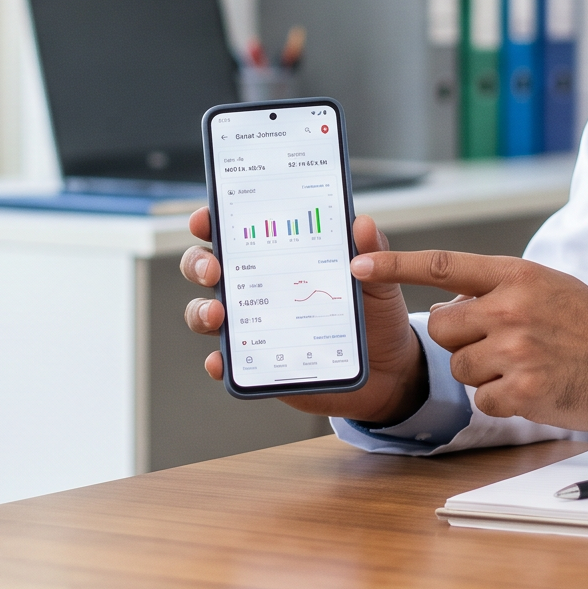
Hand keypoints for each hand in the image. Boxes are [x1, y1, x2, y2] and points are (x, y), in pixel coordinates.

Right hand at [180, 210, 427, 423]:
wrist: (389, 368)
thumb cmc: (373, 312)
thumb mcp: (377, 278)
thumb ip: (370, 251)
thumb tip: (360, 224)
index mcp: (278, 256)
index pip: (234, 231)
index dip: (210, 221)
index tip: (206, 220)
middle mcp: (257, 287)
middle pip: (206, 267)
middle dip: (198, 264)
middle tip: (213, 269)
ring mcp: (253, 325)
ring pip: (205, 313)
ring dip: (201, 311)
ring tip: (217, 315)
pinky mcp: (258, 362)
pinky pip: (228, 363)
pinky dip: (218, 362)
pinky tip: (221, 362)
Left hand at [359, 250, 587, 431]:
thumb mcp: (548, 288)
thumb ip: (498, 289)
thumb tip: (451, 301)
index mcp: (515, 276)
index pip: (440, 265)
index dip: (393, 265)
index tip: (357, 265)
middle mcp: (511, 307)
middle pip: (441, 327)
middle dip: (460, 341)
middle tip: (503, 344)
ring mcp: (516, 349)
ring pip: (459, 368)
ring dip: (485, 374)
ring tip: (530, 366)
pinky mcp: (523, 389)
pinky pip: (482, 399)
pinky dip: (503, 400)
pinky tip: (536, 389)